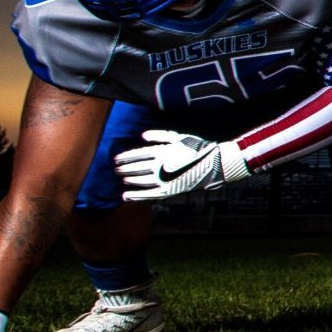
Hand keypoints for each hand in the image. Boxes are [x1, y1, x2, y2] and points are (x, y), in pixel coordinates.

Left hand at [114, 130, 249, 201]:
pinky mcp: (170, 191)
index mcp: (161, 152)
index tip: (115, 159)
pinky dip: (136, 196)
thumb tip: (142, 135)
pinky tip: (125, 196)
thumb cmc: (198, 148)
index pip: (137, 155)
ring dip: (129, 180)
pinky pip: (149, 194)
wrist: (216, 164)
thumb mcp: (179, 137)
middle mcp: (160, 166)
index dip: (124, 157)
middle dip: (124, 169)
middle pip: (136, 168)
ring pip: (140, 180)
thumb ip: (159, 136)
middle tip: (116, 170)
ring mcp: (164, 179)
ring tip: (123, 179)